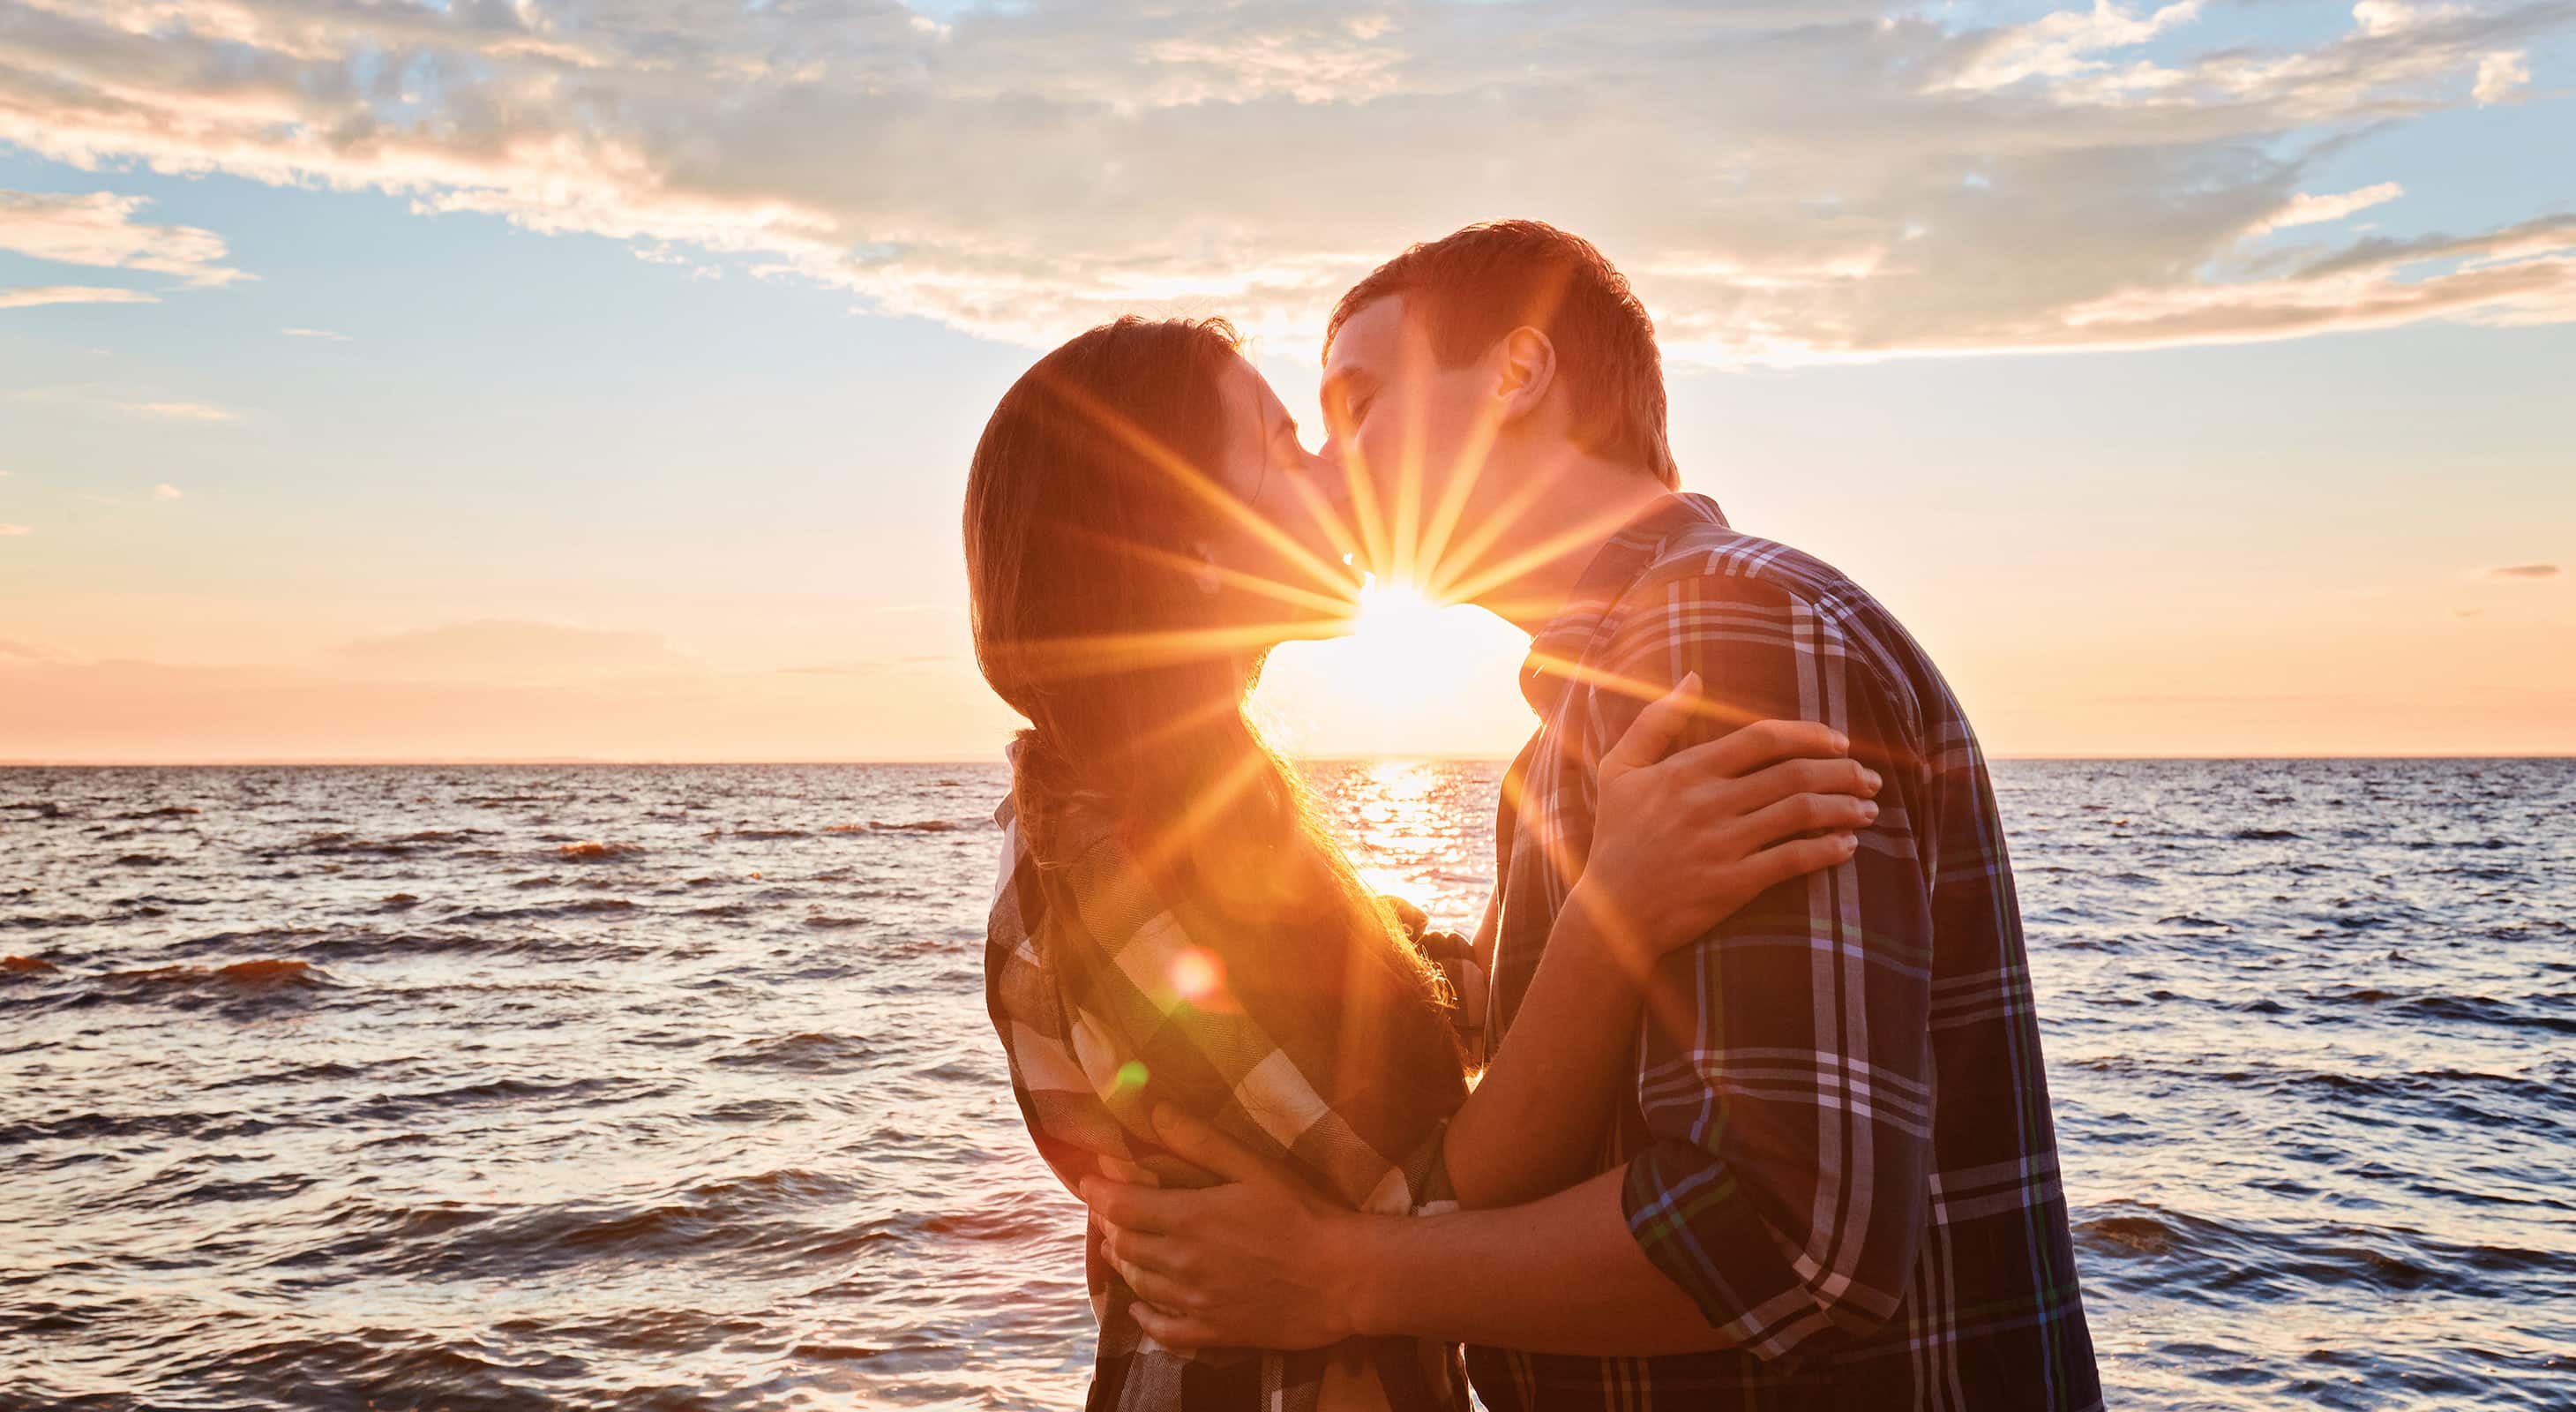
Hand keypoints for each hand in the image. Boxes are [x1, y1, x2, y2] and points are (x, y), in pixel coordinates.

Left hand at [1079, 1106, 1372, 1351]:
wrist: (1343, 1277)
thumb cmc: (1303, 1214)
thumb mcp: (1254, 1167)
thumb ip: (1201, 1142)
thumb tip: (1156, 1113)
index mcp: (1188, 1219)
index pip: (1120, 1206)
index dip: (1098, 1192)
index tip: (1088, 1181)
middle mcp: (1182, 1263)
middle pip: (1124, 1244)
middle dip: (1108, 1224)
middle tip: (1107, 1211)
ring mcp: (1195, 1302)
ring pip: (1138, 1283)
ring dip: (1122, 1262)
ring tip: (1117, 1248)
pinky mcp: (1213, 1332)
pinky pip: (1163, 1330)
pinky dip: (1143, 1317)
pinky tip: (1139, 1309)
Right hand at [1580, 672, 1880, 961]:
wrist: (1610, 915)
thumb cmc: (1616, 838)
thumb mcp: (1618, 770)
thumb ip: (1656, 721)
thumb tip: (1693, 678)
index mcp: (1686, 771)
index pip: (1763, 738)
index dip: (1810, 734)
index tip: (1840, 741)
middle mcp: (1708, 803)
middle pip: (1794, 774)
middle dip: (1843, 772)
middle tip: (1870, 778)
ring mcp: (1722, 844)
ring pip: (1801, 813)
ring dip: (1845, 808)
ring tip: (1869, 809)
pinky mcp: (1733, 884)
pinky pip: (1792, 860)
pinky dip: (1827, 850)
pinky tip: (1847, 846)